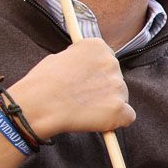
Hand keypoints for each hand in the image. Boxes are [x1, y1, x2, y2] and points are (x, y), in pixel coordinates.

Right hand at [8, 36, 133, 137]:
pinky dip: (116, 121)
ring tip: (83, 110)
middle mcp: (112, 63)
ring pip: (121, 98)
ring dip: (108, 105)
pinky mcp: (120, 108)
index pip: (106, 60)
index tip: (84, 81)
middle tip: (83, 99)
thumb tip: (87, 70)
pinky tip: (98, 121)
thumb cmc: (42, 83)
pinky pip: (128, 116)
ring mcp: (118, 86)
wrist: (39, 104)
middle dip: (103, 90)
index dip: (94, 74)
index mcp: (97, 46)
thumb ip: (81, 62)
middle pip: (115, 79)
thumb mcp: (59, 58)